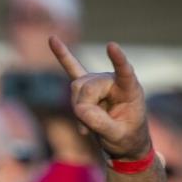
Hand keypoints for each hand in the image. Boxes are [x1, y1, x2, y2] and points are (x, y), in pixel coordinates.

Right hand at [50, 37, 150, 159]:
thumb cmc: (126, 137)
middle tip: (87, 130)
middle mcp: (113, 80)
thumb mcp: (117, 136)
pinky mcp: (87, 85)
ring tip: (86, 125)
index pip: (124, 71)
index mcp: (129, 89)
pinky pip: (72, 68)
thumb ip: (100, 123)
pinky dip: (62, 55)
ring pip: (76, 87)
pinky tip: (52, 40)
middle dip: (83, 109)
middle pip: (88, 87)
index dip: (118, 60)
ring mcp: (99, 81)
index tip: (111, 46)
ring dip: (77, 109)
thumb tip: (79, 109)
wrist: (123, 141)